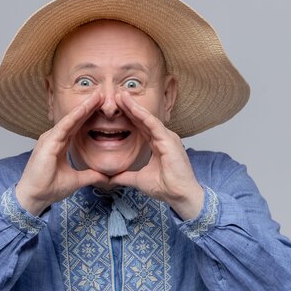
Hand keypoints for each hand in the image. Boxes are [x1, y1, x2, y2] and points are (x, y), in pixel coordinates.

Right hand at [15, 93, 108, 214]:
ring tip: (97, 96)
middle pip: (74, 119)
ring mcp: (49, 139)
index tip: (102, 105)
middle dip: (88, 106)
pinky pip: (63, 127)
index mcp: (60, 144)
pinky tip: (84, 109)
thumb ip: (90, 175)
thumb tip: (105, 176)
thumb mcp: (76, 180)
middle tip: (102, 93)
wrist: (34, 197)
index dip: (89, 115)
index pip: (77, 126)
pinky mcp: (48, 143)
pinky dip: (74, 117)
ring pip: (70, 120)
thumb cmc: (49, 188)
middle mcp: (54, 138)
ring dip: (83, 108)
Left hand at [109, 92, 203, 219]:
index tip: (116, 107)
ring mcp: (167, 137)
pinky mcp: (169, 140)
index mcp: (158, 144)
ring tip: (121, 95)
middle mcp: (163, 138)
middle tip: (116, 94)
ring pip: (148, 118)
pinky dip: (142, 115)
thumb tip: (110, 178)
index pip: (141, 127)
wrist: (180, 195)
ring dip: (134, 106)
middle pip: (143, 119)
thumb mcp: (139, 180)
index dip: (129, 116)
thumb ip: (125, 176)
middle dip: (129, 106)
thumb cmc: (165, 187)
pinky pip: (153, 125)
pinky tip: (132, 107)